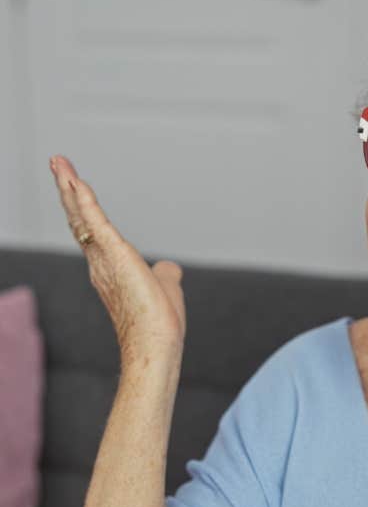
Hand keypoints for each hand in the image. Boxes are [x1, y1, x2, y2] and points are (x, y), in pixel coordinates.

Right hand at [49, 155, 186, 367]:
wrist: (155, 343)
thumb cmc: (158, 322)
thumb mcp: (165, 288)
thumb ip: (166, 274)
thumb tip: (171, 268)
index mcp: (110, 269)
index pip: (92, 232)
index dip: (81, 209)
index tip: (73, 186)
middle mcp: (99, 263)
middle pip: (78, 220)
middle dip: (68, 190)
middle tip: (58, 164)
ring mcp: (103, 260)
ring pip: (81, 216)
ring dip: (70, 187)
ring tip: (59, 163)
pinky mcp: (115, 255)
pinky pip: (95, 222)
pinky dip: (85, 200)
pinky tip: (76, 181)